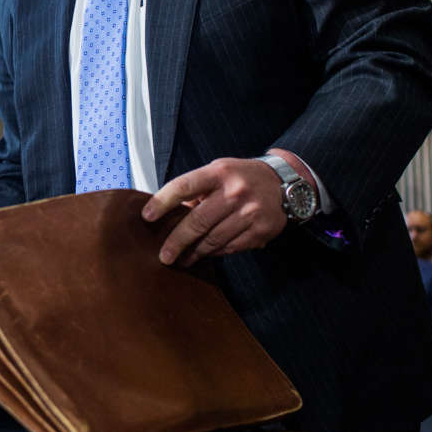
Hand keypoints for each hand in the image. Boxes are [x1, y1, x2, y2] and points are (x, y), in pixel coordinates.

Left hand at [142, 154, 301, 265]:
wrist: (284, 183)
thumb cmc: (242, 177)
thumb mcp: (219, 171)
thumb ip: (196, 189)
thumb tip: (168, 212)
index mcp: (219, 173)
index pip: (184, 186)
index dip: (162, 201)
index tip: (147, 216)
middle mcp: (235, 192)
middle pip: (197, 221)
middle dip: (176, 241)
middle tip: (163, 255)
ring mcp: (249, 213)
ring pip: (212, 239)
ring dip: (193, 252)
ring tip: (180, 259)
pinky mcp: (259, 231)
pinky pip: (230, 247)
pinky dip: (214, 252)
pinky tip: (204, 255)